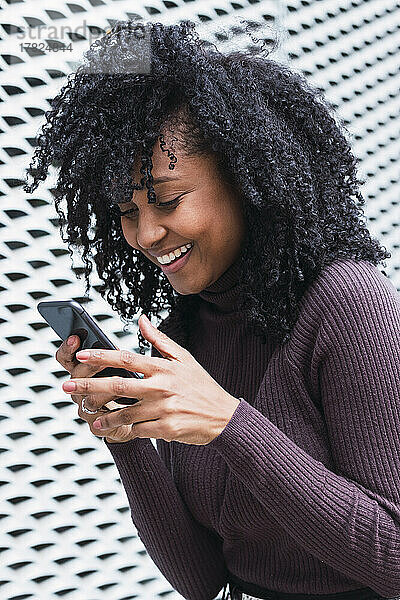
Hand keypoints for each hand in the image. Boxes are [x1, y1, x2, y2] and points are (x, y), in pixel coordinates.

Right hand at [55, 336, 135, 442]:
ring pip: (87, 395)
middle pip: (76, 375)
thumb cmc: (134, 390)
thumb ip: (131, 348)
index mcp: (85, 371)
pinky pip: (99, 415)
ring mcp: (86, 406)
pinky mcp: (97, 424)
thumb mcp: (134, 367)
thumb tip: (143, 321)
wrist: (143, 421)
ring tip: (118, 379)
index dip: (67, 348)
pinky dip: (111, 407)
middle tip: (99, 358)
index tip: (75, 338)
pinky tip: (124, 401)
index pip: (67, 358)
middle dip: (88, 365)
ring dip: (102, 386)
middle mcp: (81, 388)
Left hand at [61, 314, 240, 444]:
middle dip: (89, 385)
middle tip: (67, 386)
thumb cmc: (200, 385)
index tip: (80, 355)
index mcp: (163, 367)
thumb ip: (159, 339)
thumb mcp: (184, 358)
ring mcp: (164, 409)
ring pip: (124, 412)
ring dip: (102, 414)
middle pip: (119, 385)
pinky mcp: (166, 429)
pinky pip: (137, 430)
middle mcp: (162, 387)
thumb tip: (141, 319)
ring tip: (86, 413)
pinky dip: (121, 431)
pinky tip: (108, 430)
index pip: (127, 358)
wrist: (223, 416)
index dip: (102, 356)